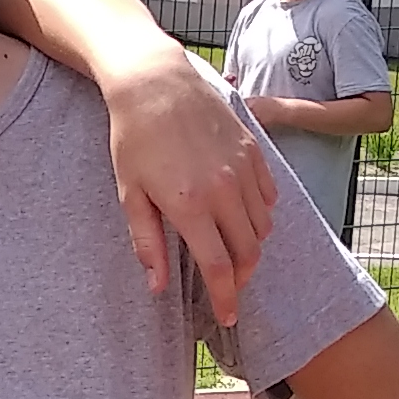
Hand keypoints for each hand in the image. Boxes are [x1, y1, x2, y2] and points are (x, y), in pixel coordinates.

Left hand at [102, 48, 274, 309]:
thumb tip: (158, 287)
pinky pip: (269, 197)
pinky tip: (241, 217)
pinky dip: (261, 215)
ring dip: (251, 248)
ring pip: (263, 227)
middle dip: (241, 278)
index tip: (228, 316)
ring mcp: (242, 169)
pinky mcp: (253, 150)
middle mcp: (223, 190)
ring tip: (232, 252)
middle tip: (227, 287)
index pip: (218, 268)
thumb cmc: (133, 139)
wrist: (155, 82)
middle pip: (248, 253)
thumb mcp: (129, 194)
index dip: (226, 298)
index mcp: (189, 206)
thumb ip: (148, 243)